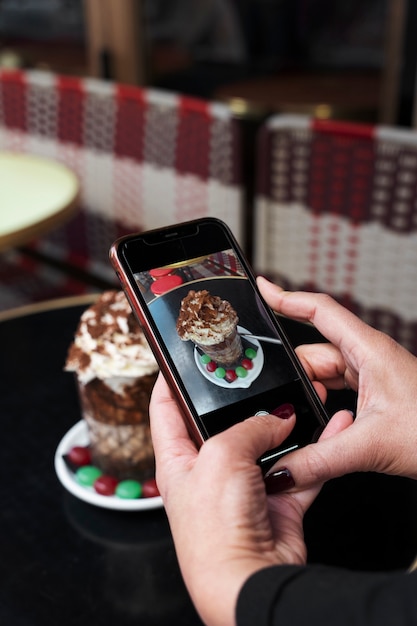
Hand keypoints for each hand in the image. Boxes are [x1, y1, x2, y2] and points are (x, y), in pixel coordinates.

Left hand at [149, 373, 346, 625]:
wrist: (249, 581)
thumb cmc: (214, 532)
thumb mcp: (222, 457)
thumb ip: (250, 427)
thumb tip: (278, 418)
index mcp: (178, 460)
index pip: (166, 410)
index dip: (170, 381)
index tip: (182, 359)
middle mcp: (209, 472)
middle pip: (224, 423)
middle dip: (244, 401)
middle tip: (259, 377)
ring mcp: (244, 487)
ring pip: (267, 443)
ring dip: (285, 424)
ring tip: (298, 399)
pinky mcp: (276, 500)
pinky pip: (299, 466)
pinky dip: (314, 449)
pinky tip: (326, 429)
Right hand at [257, 276, 416, 485]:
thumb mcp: (370, 445)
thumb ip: (319, 460)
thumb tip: (283, 470)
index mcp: (369, 350)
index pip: (320, 311)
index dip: (287, 297)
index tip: (262, 288)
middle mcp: (368, 357)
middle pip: (313, 351)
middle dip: (292, 374)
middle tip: (275, 400)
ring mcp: (371, 374)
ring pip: (322, 374)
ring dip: (307, 393)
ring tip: (298, 418)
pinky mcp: (373, 392)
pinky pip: (335, 388)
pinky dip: (321, 403)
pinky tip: (319, 423)